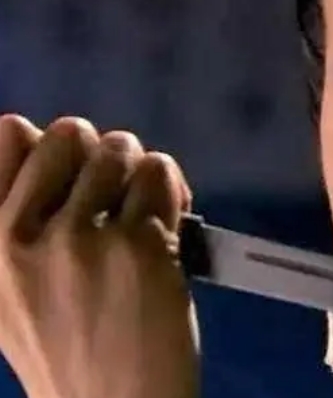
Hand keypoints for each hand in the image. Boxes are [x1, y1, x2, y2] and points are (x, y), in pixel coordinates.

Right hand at [0, 115, 197, 397]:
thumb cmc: (65, 347)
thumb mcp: (7, 288)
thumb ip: (14, 215)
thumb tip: (29, 130)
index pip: (11, 134)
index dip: (52, 150)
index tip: (73, 179)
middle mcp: (24, 234)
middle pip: (73, 132)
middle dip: (102, 156)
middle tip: (116, 195)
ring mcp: (84, 238)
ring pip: (124, 149)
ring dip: (141, 173)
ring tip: (144, 212)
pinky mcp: (144, 245)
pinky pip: (161, 174)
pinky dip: (172, 190)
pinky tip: (169, 224)